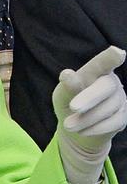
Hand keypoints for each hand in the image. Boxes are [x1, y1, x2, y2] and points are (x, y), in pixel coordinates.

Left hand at [53, 46, 126, 183]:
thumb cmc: (68, 103)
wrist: (76, 129)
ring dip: (85, 119)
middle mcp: (111, 83)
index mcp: (95, 72)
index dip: (110, 58)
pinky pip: (111, 124)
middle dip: (89, 97)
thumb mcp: (63, 94)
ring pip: (107, 109)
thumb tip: (67, 74)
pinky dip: (93, 128)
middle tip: (73, 107)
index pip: (102, 63)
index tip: (116, 52)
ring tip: (68, 125)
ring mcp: (120, 100)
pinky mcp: (122, 117)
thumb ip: (67, 86)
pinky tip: (81, 130)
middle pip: (106, 87)